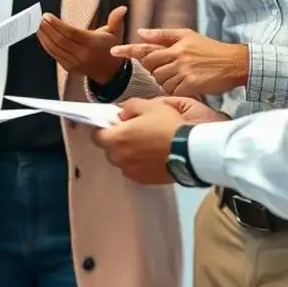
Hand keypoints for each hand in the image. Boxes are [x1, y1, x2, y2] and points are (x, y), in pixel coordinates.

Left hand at [37, 6, 126, 83]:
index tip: (48, 16)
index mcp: (93, 43)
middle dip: (48, 29)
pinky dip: (46, 45)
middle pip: (61, 41)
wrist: (110, 72)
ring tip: (39, 25)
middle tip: (42, 19)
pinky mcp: (69, 67)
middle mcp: (83, 54)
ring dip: (45, 36)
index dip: (58, 25)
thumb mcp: (116, 33)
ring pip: (55, 48)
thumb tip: (122, 8)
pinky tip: (42, 36)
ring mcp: (75, 62)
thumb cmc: (110, 49)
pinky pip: (54, 55)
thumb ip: (116, 19)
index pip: (71, 33)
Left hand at [92, 96, 227, 183]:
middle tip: (133, 131)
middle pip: (109, 149)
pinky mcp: (144, 181)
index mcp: (116, 139)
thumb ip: (130, 107)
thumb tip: (122, 114)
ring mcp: (131, 172)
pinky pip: (134, 170)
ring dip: (128, 153)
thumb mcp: (150, 106)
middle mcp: (119, 158)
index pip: (96, 136)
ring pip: (122, 160)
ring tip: (145, 144)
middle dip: (117, 140)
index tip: (114, 124)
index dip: (104, 128)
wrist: (191, 151)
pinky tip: (152, 155)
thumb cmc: (168, 125)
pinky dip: (139, 163)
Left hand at [112, 29, 248, 96]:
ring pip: (161, 80)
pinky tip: (186, 85)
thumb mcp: (188, 36)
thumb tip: (140, 33)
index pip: (146, 48)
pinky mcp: (191, 85)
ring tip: (181, 76)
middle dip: (155, 69)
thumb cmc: (211, 49)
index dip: (128, 50)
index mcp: (176, 45)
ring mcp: (184, 72)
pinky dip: (175, 90)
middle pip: (151, 67)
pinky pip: (172, 91)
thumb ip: (163, 36)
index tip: (113, 51)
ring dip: (166, 81)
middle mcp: (178, 57)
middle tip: (170, 68)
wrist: (234, 63)